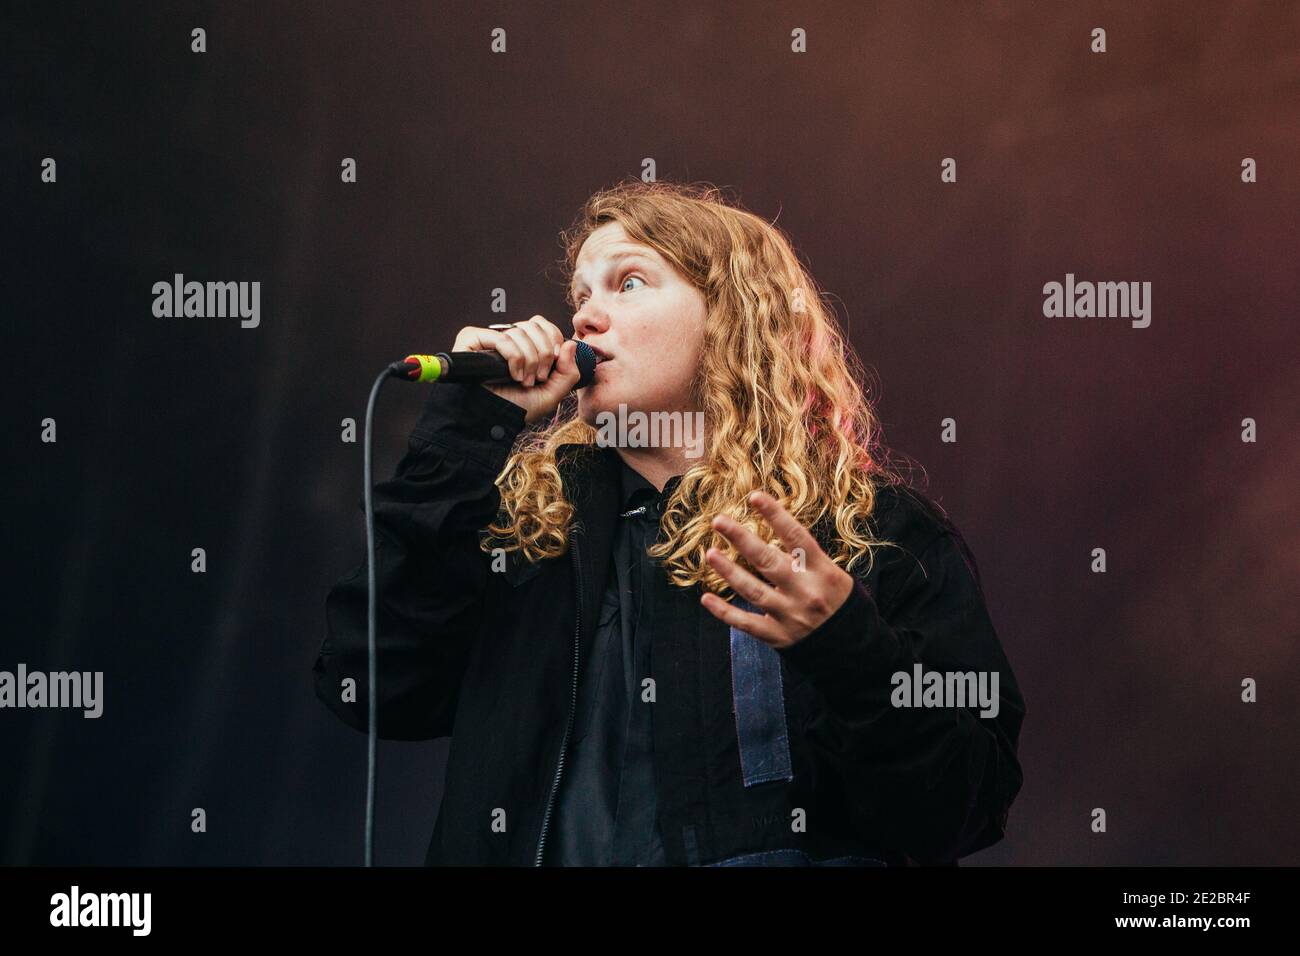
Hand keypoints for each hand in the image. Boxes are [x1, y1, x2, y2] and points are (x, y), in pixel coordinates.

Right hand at [451, 316, 580, 423]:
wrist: (491, 421)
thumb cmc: (516, 409)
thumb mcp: (551, 394)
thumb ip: (568, 372)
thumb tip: (571, 344)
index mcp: (524, 347)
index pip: (543, 326)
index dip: (553, 340)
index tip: (553, 363)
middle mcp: (506, 340)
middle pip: (534, 325)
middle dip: (543, 353)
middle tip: (538, 377)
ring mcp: (489, 339)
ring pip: (520, 331)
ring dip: (529, 360)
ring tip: (523, 380)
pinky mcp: (472, 339)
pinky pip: (503, 338)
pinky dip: (514, 358)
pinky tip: (512, 375)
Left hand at [700, 490, 856, 648]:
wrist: (854, 646)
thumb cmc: (840, 601)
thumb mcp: (835, 574)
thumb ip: (807, 558)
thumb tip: (774, 534)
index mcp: (822, 571)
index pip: (796, 537)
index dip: (775, 515)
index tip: (755, 497)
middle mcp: (805, 591)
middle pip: (768, 560)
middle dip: (742, 539)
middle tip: (719, 521)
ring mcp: (790, 615)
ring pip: (753, 590)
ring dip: (729, 571)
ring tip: (711, 554)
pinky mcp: (778, 636)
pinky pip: (747, 623)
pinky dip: (725, 612)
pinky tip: (706, 598)